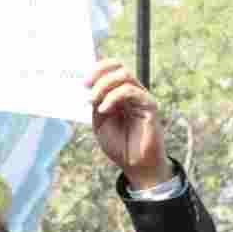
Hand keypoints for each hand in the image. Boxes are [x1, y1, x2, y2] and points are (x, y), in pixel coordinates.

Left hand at [88, 59, 169, 188]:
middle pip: (119, 67)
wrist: (134, 164)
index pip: (113, 69)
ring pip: (124, 76)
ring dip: (104, 86)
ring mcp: (141, 97)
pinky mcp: (149, 106)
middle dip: (99, 74)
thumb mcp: (100, 123)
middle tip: (86, 87)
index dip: (98, 69)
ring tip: (94, 102)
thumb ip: (96, 105)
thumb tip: (88, 88)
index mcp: (120, 94)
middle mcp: (132, 92)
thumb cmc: (119, 145)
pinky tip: (104, 110)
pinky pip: (131, 91)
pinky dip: (114, 97)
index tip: (83, 81)